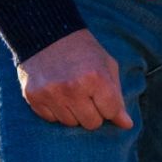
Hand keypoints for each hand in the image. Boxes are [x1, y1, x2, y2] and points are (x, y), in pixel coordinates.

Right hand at [17, 29, 133, 130]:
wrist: (49, 35)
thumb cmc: (85, 52)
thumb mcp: (108, 66)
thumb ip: (118, 97)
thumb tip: (127, 125)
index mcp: (96, 78)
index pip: (110, 112)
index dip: (110, 107)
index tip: (105, 98)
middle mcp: (73, 88)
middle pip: (91, 123)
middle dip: (94, 113)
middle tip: (88, 96)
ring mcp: (52, 94)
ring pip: (71, 124)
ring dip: (74, 112)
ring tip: (72, 93)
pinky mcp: (34, 98)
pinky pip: (51, 119)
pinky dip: (57, 111)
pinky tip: (58, 93)